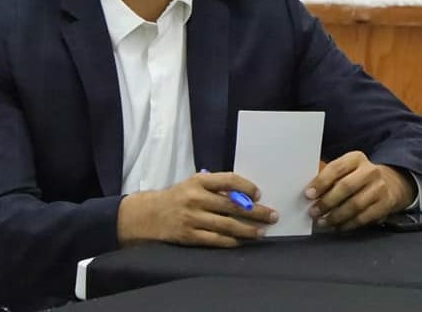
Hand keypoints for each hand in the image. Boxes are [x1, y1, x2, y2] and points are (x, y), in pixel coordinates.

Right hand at [117, 171, 277, 247]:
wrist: (148, 215)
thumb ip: (216, 187)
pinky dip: (231, 242)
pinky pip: (215, 240)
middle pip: (232, 205)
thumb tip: (245, 195)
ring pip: (227, 225)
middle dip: (256, 212)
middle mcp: (196, 198)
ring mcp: (192, 218)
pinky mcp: (189, 235)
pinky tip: (242, 242)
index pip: (229, 180)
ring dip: (248, 229)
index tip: (259, 194)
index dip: (247, 187)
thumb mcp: (193, 184)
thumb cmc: (178, 197)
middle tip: (272, 216)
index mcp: (199, 181)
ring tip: (261, 232)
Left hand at [305, 151, 414, 230]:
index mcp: (356, 158)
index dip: (321, 182)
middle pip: (346, 187)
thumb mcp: (345, 170)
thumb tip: (309, 192)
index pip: (336, 168)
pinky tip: (337, 226)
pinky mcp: (386, 204)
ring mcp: (380, 188)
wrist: (390, 184)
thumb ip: (328, 178)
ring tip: (323, 222)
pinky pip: (364, 217)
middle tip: (313, 212)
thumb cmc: (357, 177)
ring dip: (336, 216)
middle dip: (327, 202)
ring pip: (355, 205)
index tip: (308, 194)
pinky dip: (348, 224)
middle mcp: (370, 171)